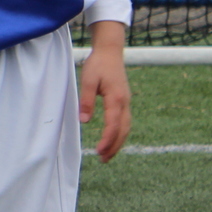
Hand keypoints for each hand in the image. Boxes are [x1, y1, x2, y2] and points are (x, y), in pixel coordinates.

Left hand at [79, 21, 130, 161]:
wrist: (110, 52)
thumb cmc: (98, 65)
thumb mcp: (87, 80)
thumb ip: (86, 100)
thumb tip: (85, 121)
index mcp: (117, 99)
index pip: (114, 125)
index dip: (107, 140)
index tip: (98, 150)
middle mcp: (125, 103)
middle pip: (123, 130)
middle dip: (114, 146)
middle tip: (103, 159)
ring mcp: (126, 102)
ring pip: (126, 127)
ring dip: (118, 142)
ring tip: (107, 155)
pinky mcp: (124, 101)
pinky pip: (125, 121)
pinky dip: (120, 133)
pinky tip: (112, 140)